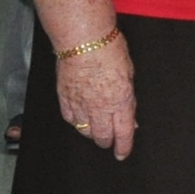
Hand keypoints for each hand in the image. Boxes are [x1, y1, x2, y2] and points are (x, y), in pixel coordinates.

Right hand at [55, 34, 136, 159]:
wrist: (83, 40)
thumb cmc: (110, 50)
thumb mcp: (129, 74)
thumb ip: (128, 97)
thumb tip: (129, 115)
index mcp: (120, 102)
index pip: (123, 134)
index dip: (123, 147)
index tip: (122, 153)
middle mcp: (100, 108)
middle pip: (102, 136)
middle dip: (107, 142)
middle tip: (109, 141)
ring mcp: (80, 104)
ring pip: (84, 130)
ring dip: (91, 133)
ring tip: (94, 131)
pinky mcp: (65, 97)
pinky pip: (70, 118)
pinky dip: (75, 121)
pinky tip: (79, 119)